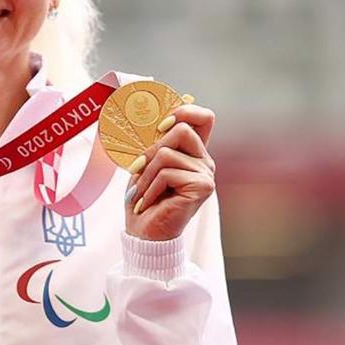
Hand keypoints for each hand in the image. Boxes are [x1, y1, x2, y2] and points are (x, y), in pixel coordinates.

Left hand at [124, 103, 216, 240]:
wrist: (145, 234)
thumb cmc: (143, 200)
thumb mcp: (144, 165)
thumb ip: (153, 143)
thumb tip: (152, 118)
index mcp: (193, 152)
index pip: (203, 118)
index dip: (185, 110)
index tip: (161, 123)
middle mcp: (204, 161)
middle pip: (181, 129)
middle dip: (151, 149)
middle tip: (137, 170)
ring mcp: (206, 174)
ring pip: (167, 154)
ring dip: (145, 175)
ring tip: (141, 193)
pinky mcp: (202, 187)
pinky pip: (167, 173)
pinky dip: (149, 188)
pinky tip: (147, 203)